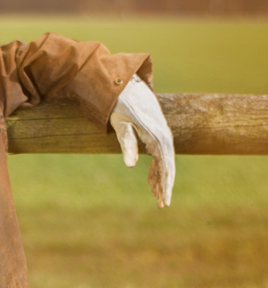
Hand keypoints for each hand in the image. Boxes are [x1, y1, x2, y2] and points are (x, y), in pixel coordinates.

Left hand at [110, 74, 174, 206]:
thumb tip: (130, 166)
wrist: (122, 82)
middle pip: (168, 164)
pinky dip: (155, 169)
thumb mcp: (119, 122)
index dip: (165, 181)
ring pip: (164, 161)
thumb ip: (126, 142)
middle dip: (166, 185)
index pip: (164, 162)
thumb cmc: (118, 103)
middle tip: (163, 204)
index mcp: (155, 132)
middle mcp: (162, 133)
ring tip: (157, 199)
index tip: (164, 198)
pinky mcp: (155, 133)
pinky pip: (158, 155)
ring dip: (161, 179)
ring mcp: (160, 133)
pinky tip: (151, 183)